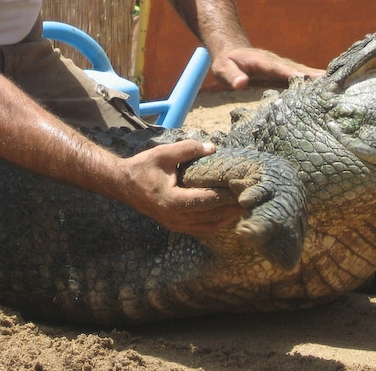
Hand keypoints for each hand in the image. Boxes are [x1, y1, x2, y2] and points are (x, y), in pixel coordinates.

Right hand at [120, 140, 243, 235]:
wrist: (122, 185)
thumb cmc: (143, 167)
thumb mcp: (164, 154)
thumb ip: (188, 150)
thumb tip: (213, 147)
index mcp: (172, 201)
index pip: (206, 200)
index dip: (226, 196)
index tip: (244, 188)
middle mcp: (175, 218)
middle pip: (212, 216)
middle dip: (233, 209)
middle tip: (253, 200)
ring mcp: (176, 225)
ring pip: (209, 226)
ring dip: (228, 219)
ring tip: (247, 209)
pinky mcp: (176, 226)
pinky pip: (202, 229)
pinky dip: (218, 223)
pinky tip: (230, 217)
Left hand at [211, 46, 323, 89]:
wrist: (233, 53)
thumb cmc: (227, 64)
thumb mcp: (222, 69)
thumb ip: (231, 76)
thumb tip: (241, 84)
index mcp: (262, 61)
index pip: (278, 68)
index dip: (291, 73)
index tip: (306, 78)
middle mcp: (277, 63)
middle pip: (298, 70)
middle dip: (314, 76)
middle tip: (333, 82)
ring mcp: (283, 68)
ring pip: (303, 74)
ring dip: (319, 80)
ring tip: (339, 87)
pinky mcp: (286, 75)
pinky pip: (302, 79)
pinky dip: (315, 83)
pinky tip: (330, 90)